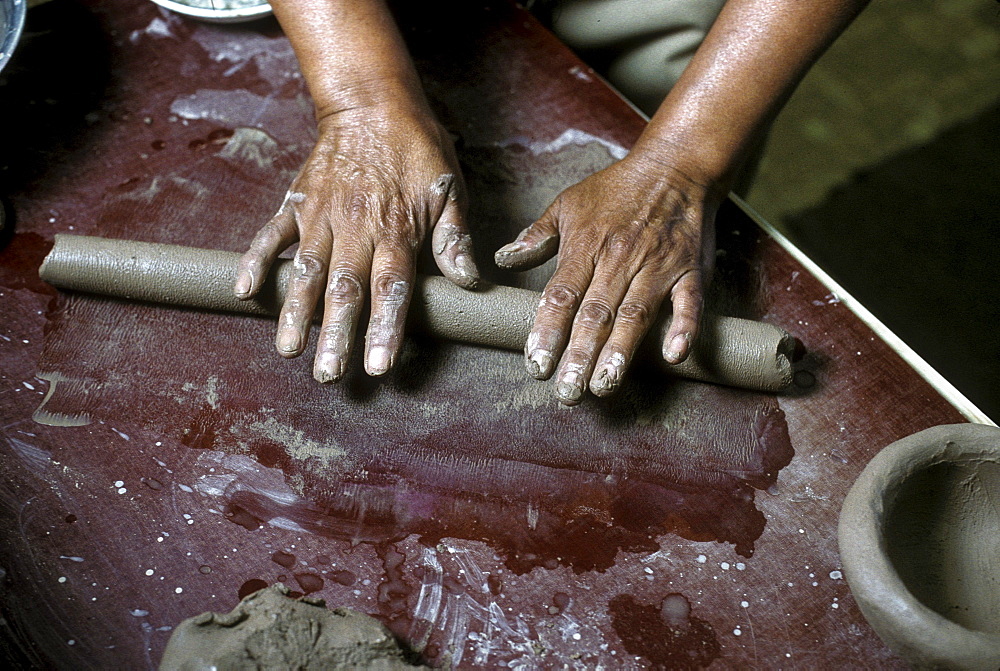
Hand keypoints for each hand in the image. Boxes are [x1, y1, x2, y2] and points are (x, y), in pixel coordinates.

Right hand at [234, 104, 477, 381]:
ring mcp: (320, 216)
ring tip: (289, 350)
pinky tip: (244, 292)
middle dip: (335, 336)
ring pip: (305, 270)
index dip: (384, 329)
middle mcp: (355, 228)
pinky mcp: (296, 202)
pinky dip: (255, 261)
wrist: (372, 101)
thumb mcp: (448, 189)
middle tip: (328, 376)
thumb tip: (469, 282)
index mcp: (396, 229)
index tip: (377, 367)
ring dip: (295, 312)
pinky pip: (271, 234)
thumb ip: (454, 238)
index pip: (391, 288)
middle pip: (344, 290)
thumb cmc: (418, 148)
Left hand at [495, 154, 720, 404]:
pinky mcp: (691, 270)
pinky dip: (684, 327)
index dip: (547, 332)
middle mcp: (620, 259)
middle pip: (595, 314)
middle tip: (567, 391)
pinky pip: (689, 302)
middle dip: (579, 356)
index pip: (561, 296)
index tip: (536, 364)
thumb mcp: (568, 204)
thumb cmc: (617, 189)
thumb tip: (504, 259)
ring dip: (619, 353)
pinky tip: (673, 355)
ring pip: (635, 315)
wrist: (676, 165)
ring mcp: (658, 266)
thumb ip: (536, 236)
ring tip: (604, 386)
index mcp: (586, 246)